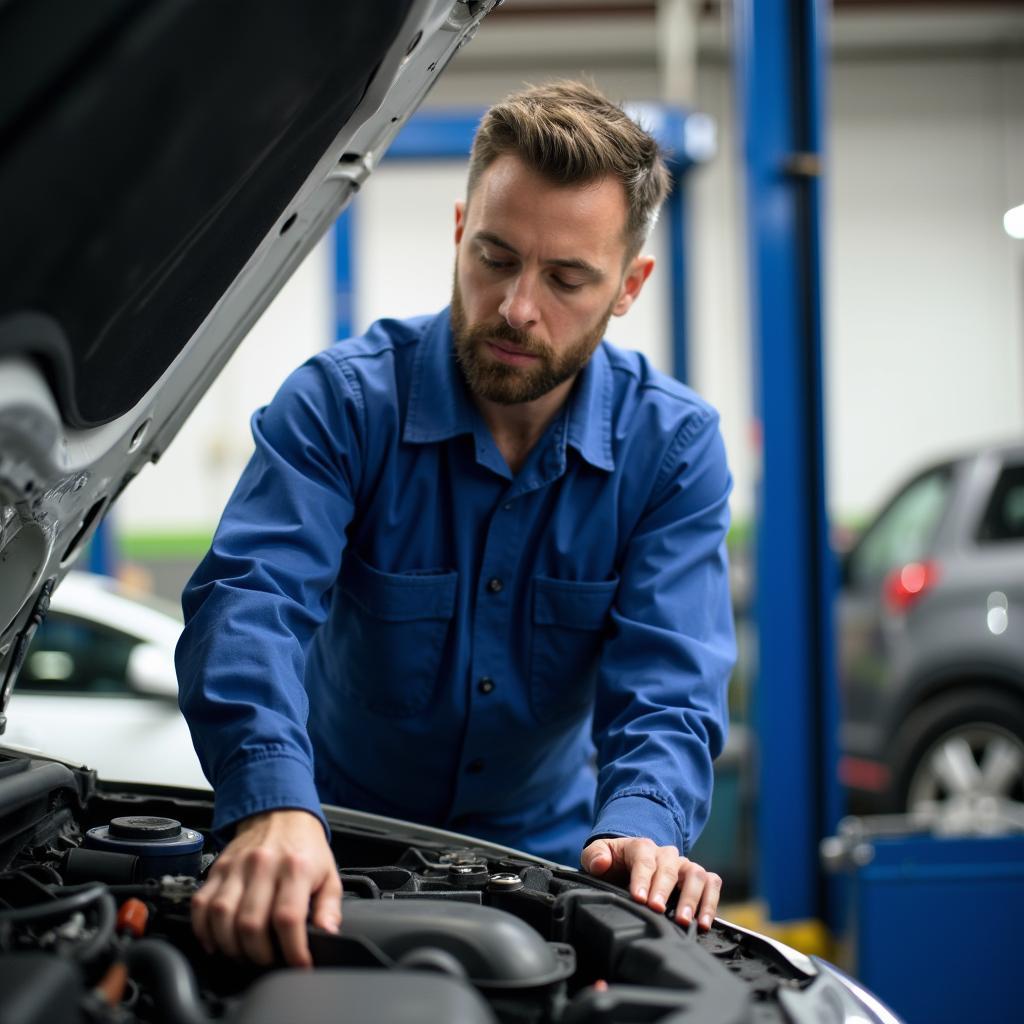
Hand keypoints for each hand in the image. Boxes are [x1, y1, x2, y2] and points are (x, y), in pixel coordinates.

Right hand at [191, 809, 341, 966]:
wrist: (280, 813)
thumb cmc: (305, 847)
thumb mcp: (329, 873)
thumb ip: (329, 907)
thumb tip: (327, 935)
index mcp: (295, 867)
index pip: (288, 918)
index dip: (292, 950)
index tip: (299, 964)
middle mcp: (263, 865)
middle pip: (250, 924)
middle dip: (259, 955)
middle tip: (269, 961)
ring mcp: (236, 867)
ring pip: (221, 917)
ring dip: (230, 947)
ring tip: (245, 953)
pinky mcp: (217, 869)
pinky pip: (200, 905)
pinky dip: (203, 930)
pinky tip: (216, 942)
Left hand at [581, 837, 721, 930]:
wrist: (630, 863)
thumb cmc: (615, 862)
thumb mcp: (598, 855)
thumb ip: (594, 856)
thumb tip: (601, 862)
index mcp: (641, 847)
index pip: (644, 859)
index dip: (642, 879)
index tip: (639, 898)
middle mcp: (666, 854)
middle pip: (670, 868)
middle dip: (664, 890)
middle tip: (657, 910)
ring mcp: (684, 866)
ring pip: (696, 874)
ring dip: (692, 898)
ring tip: (684, 921)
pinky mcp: (697, 878)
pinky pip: (712, 884)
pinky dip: (711, 901)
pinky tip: (704, 922)